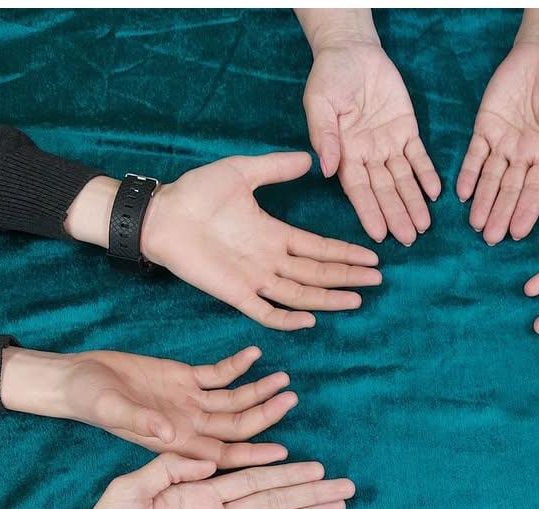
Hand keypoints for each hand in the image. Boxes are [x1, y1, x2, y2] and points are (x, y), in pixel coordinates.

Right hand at [0, 345, 297, 464]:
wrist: (76, 380)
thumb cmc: (90, 401)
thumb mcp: (111, 410)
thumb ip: (140, 422)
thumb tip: (170, 433)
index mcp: (177, 440)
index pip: (223, 454)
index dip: (252, 455)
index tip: (282, 453)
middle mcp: (190, 424)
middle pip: (238, 424)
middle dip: (265, 415)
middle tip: (291, 399)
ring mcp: (189, 402)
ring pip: (234, 400)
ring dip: (259, 391)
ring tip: (284, 379)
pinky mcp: (183, 378)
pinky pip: (218, 374)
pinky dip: (237, 366)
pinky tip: (255, 354)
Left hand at [132, 153, 381, 329]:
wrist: (161, 215)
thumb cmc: (196, 193)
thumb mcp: (241, 172)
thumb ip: (275, 168)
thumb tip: (309, 159)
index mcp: (274, 234)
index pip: (318, 247)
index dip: (345, 252)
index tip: (372, 256)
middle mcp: (270, 260)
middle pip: (318, 273)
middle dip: (347, 276)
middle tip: (377, 280)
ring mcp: (254, 279)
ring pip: (300, 293)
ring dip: (328, 297)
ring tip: (356, 300)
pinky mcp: (235, 293)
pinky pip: (265, 311)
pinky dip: (286, 318)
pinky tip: (310, 319)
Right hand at [303, 43, 440, 244]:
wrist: (351, 50)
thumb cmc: (328, 78)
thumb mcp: (319, 104)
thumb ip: (324, 136)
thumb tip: (326, 169)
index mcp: (344, 155)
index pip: (358, 190)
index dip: (369, 211)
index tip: (380, 234)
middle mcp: (367, 157)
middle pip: (384, 191)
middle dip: (396, 214)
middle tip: (409, 239)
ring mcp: (388, 145)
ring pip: (402, 179)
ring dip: (413, 202)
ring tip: (424, 225)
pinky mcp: (406, 130)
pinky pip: (418, 156)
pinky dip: (426, 174)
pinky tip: (434, 193)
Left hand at [458, 42, 538, 242]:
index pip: (535, 190)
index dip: (526, 211)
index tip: (518, 233)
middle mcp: (524, 155)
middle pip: (510, 190)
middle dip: (500, 213)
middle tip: (490, 238)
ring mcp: (503, 143)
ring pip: (490, 178)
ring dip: (483, 201)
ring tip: (475, 224)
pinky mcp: (485, 128)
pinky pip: (474, 155)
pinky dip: (468, 173)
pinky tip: (462, 193)